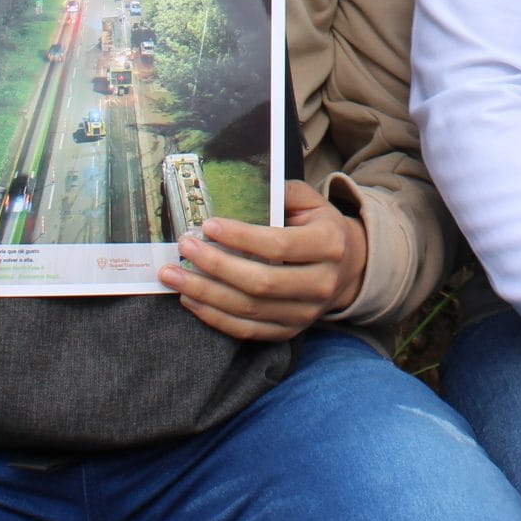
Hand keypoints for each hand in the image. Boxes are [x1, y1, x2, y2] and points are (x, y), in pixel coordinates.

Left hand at [159, 178, 366, 339]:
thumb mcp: (311, 202)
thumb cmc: (319, 228)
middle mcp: (321, 283)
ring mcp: (305, 313)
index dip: (240, 237)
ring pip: (249, 309)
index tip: (208, 225)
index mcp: (329, 245)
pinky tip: (190, 299)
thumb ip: (282, 192)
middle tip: (184, 247)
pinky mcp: (289, 332)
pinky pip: (246, 330)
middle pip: (261, 282)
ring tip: (174, 275)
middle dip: (216, 265)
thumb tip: (242, 188)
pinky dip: (214, 316)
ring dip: (206, 293)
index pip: (279, 245)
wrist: (346, 268)